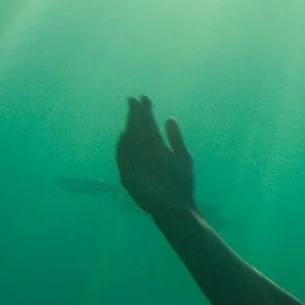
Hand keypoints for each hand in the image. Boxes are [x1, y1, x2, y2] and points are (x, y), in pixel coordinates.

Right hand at [115, 95, 196, 220]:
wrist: (177, 207)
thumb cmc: (181, 183)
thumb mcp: (182, 157)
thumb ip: (175, 138)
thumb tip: (169, 118)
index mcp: (156, 148)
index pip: (148, 126)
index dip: (145, 112)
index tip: (144, 97)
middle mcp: (144, 154)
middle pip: (137, 131)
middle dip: (135, 116)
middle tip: (133, 100)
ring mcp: (135, 165)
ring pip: (129, 142)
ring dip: (129, 128)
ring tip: (131, 114)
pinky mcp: (128, 177)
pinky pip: (123, 161)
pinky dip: (122, 149)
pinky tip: (124, 136)